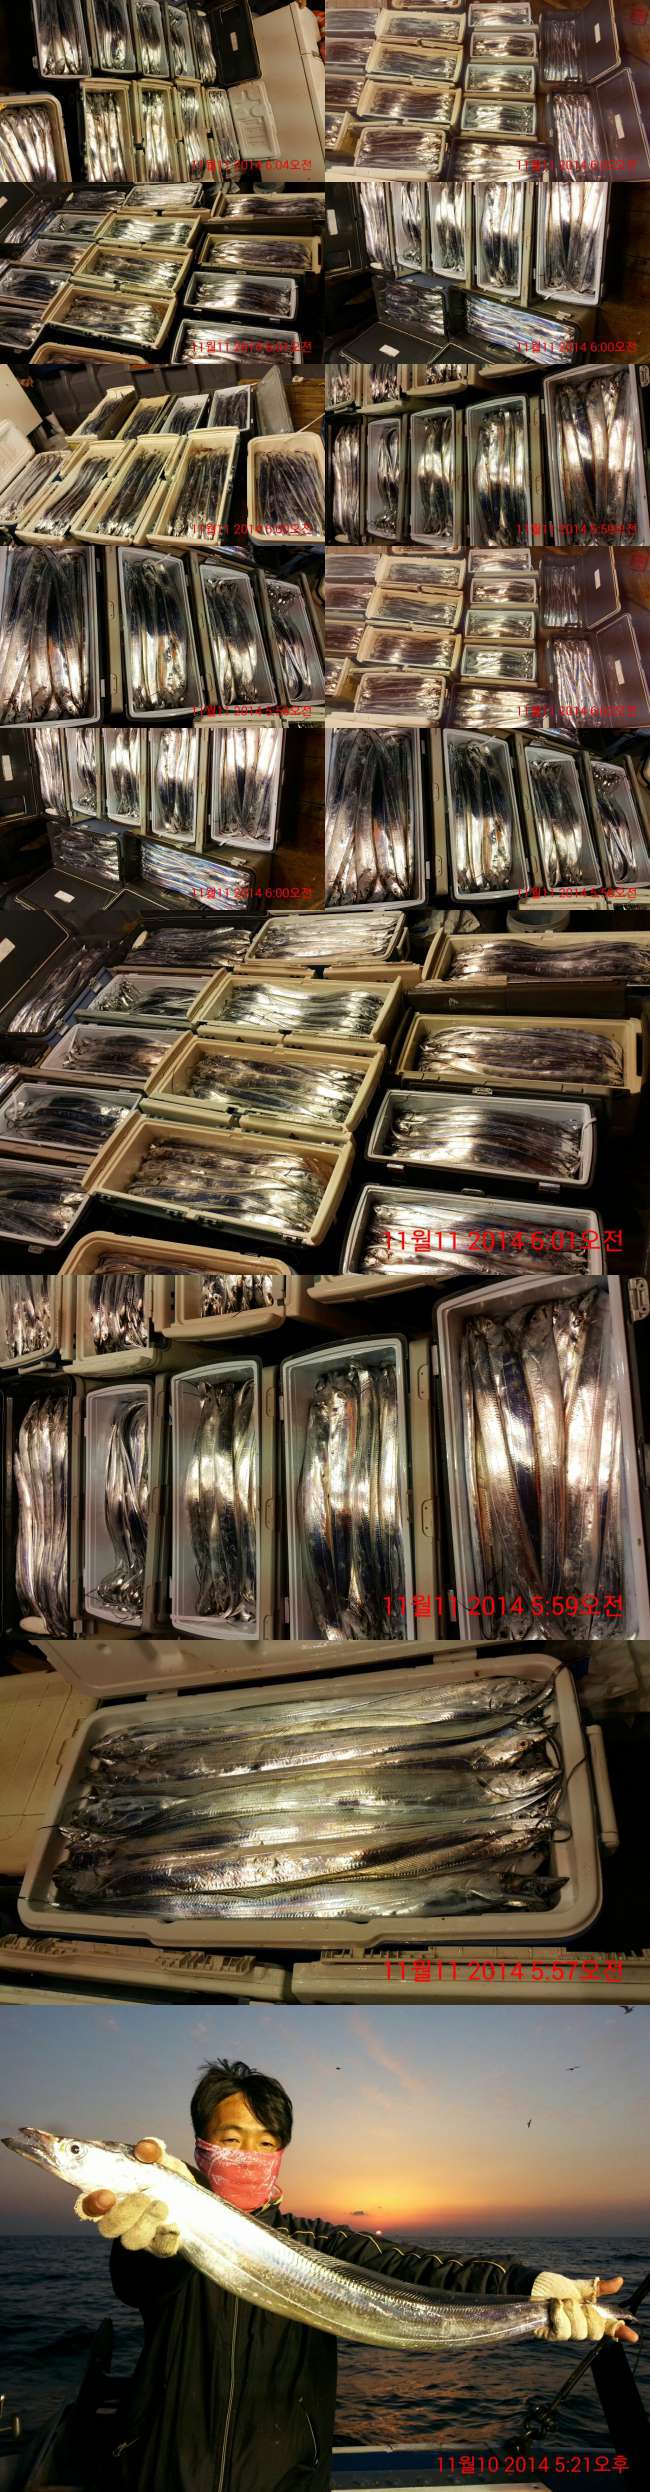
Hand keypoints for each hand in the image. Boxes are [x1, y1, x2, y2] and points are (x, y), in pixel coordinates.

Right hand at [73, 2136, 192, 2258]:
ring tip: (162, 2206)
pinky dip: (168, 2236)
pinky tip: (175, 2224)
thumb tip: (145, 2149)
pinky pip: (162, 2248)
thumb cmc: (166, 2178)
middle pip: (108, 2228)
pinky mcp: (162, 2246)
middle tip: (142, 2197)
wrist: (192, 2202)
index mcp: (114, 2197)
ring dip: (147, 2222)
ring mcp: (141, 2236)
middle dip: (123, 2214)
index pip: (90, 2205)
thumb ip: (152, 2151)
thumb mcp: (161, 2161)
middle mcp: (122, 2220)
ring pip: (132, 2240)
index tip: (105, 2195)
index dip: (92, 2204)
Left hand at [531, 2271, 637, 2344]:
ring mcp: (565, 2332)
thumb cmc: (551, 2287)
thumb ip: (597, 2288)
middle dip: (589, 2316)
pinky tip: (553, 2305)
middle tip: (579, 2304)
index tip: (633, 2336)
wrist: (528, 2286)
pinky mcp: (551, 2335)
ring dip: (571, 2312)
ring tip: (561, 2301)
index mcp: (587, 2316)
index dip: (620, 2332)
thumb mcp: (576, 2287)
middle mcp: (578, 2327)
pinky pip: (562, 2330)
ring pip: (579, 2331)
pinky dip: (559, 2314)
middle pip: (594, 2331)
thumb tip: (620, 2281)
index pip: (607, 2327)